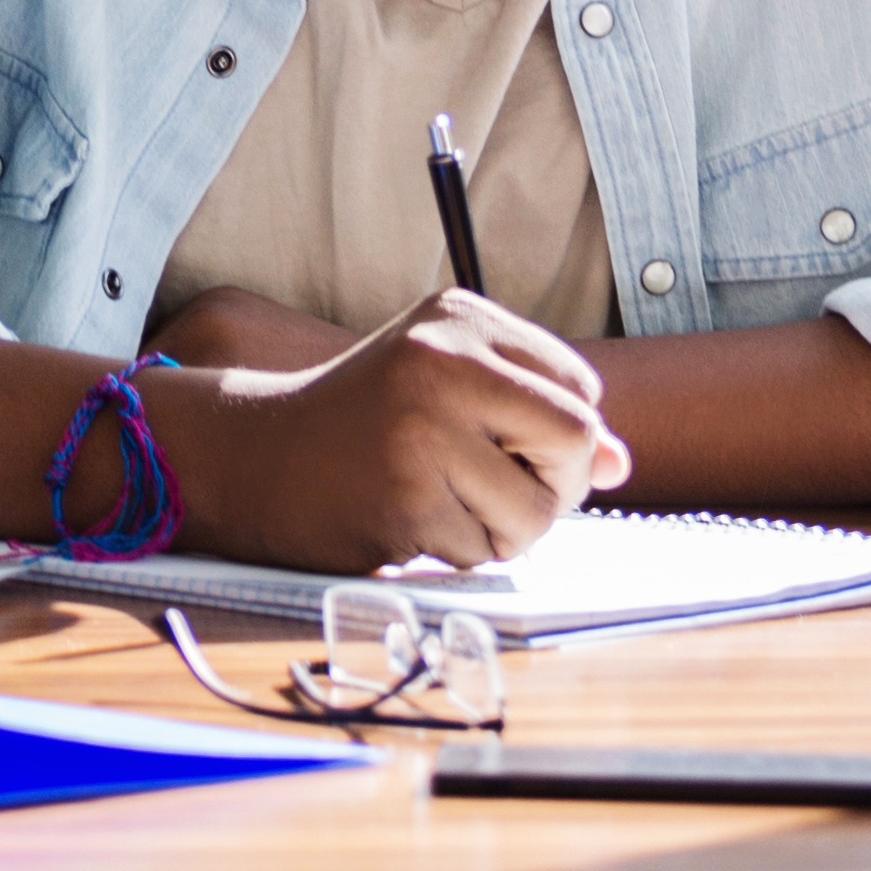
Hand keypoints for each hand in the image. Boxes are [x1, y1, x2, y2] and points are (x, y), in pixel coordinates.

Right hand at [163, 290, 631, 573]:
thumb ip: (534, 415)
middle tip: (499, 492)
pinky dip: (456, 552)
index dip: (562, 436)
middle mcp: (441, 361)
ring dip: (505, 531)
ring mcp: (419, 431)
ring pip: (536, 510)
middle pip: (573, 438)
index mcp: (459, 318)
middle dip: (554, 486)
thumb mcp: (449, 387)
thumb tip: (616, 463)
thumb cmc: (366, 421)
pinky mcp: (401, 500)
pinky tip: (408, 520)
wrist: (254, 456)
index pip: (579, 388)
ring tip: (447, 506)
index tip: (513, 449)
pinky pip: (480, 550)